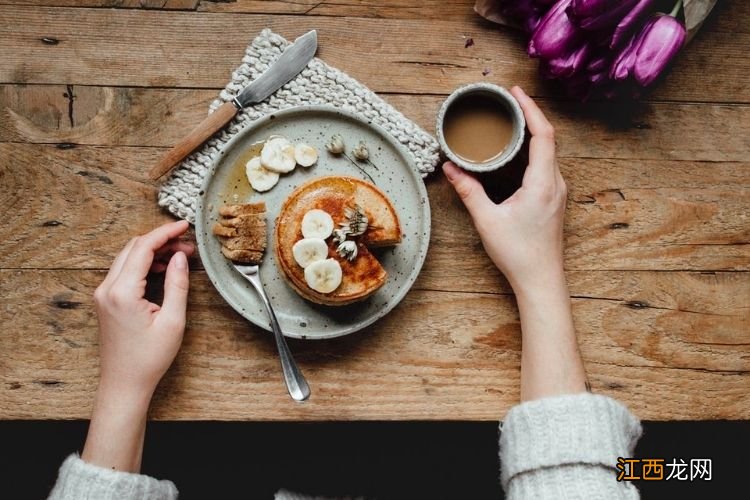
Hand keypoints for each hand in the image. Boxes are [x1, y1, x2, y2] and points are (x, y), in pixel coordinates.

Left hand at [93, 220, 194, 399]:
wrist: (124, 384)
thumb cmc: (148, 359)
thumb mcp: (172, 321)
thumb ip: (177, 284)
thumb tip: (180, 257)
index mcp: (122, 292)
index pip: (143, 248)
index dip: (165, 233)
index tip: (184, 227)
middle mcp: (107, 289)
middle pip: (133, 248)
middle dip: (161, 240)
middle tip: (187, 244)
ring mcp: (103, 294)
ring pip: (128, 257)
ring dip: (152, 251)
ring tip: (180, 256)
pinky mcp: (106, 300)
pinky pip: (123, 271)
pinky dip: (143, 263)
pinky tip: (162, 268)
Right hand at [443, 86, 566, 294]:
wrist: (541, 280)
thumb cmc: (518, 254)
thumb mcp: (487, 220)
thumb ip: (469, 191)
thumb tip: (450, 168)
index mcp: (543, 183)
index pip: (543, 135)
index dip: (531, 109)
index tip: (515, 93)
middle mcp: (556, 183)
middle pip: (548, 138)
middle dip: (529, 115)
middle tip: (508, 101)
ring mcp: (557, 192)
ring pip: (548, 152)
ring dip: (531, 133)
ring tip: (511, 120)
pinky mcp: (553, 200)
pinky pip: (546, 165)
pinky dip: (532, 150)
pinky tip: (516, 152)